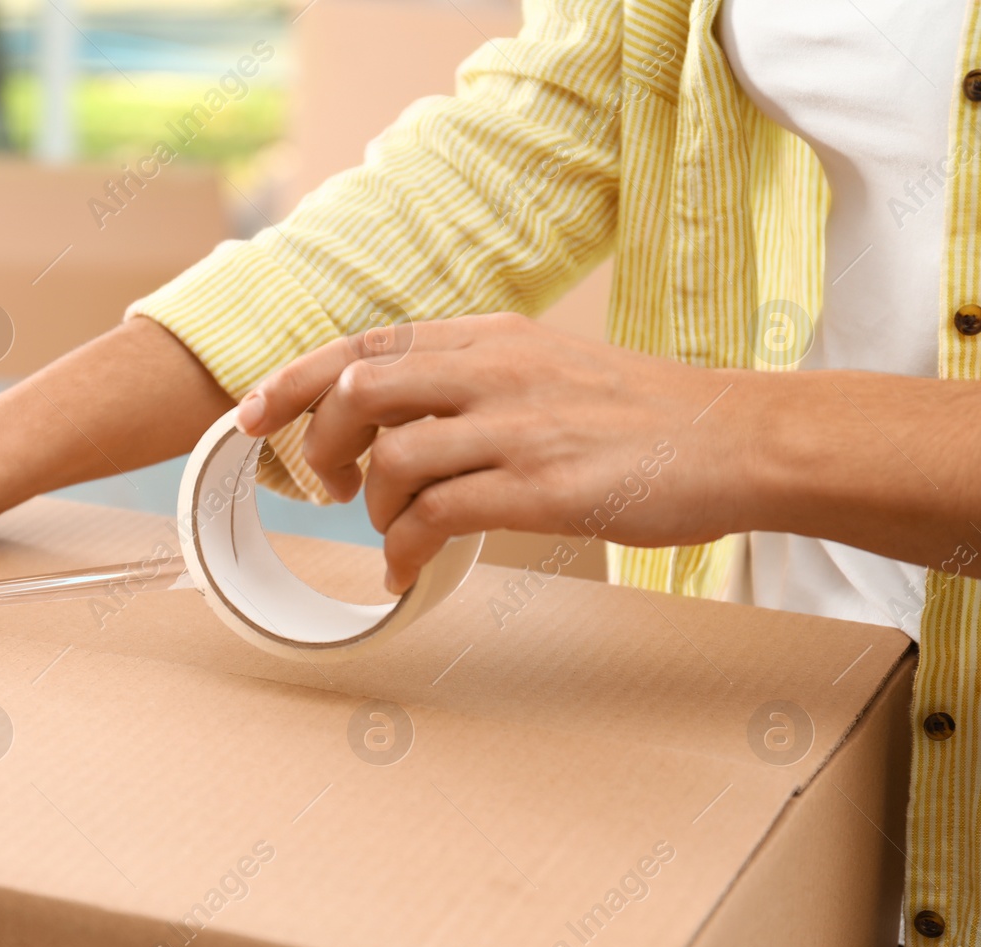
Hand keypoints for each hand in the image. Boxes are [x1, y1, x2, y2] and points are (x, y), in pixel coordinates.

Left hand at [235, 313, 760, 592]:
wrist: (735, 439)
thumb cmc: (640, 412)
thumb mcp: (546, 365)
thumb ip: (470, 376)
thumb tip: (394, 411)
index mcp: (489, 337)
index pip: (364, 344)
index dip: (292, 379)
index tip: (251, 415)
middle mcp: (493, 370)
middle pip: (356, 391)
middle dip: (318, 444)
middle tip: (324, 487)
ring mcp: (516, 427)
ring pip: (391, 458)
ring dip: (371, 506)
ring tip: (389, 532)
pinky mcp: (539, 487)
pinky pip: (435, 519)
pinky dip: (403, 551)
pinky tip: (405, 570)